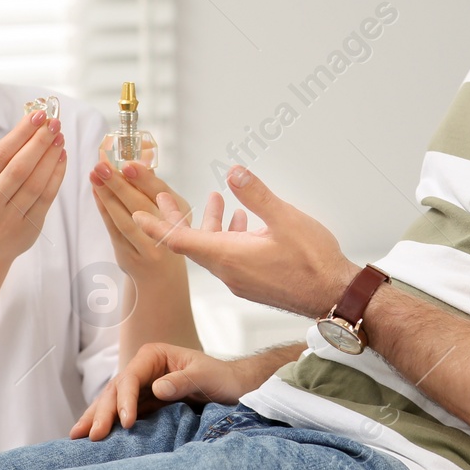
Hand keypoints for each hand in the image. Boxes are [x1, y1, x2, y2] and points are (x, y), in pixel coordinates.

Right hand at [0, 110, 65, 265]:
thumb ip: (2, 159)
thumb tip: (31, 124)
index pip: (0, 155)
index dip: (21, 133)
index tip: (38, 115)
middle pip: (19, 168)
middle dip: (40, 142)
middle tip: (55, 123)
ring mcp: (9, 220)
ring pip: (36, 184)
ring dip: (51, 157)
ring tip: (60, 138)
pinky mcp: (29, 229)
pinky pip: (46, 198)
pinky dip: (57, 176)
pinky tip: (62, 158)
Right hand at [69, 341, 263, 440]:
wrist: (234, 389)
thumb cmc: (222, 378)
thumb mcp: (206, 377)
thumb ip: (183, 381)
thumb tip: (157, 388)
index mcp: (154, 356)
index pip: (131, 377)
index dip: (125, 400)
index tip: (126, 422)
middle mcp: (143, 370)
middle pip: (115, 390)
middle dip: (102, 412)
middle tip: (92, 436)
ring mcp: (141, 388)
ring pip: (111, 402)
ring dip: (96, 419)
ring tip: (77, 437)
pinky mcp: (144, 405)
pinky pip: (120, 415)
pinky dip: (107, 424)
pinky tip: (92, 437)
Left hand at [88, 158, 189, 280]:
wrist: (162, 277)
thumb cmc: (165, 235)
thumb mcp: (171, 212)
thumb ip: (154, 189)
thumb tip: (138, 160)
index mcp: (179, 216)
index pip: (160, 193)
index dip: (143, 178)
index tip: (127, 164)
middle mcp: (166, 233)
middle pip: (140, 206)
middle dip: (119, 184)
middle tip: (103, 166)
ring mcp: (147, 247)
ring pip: (124, 219)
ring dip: (107, 196)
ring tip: (95, 176)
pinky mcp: (129, 256)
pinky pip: (114, 230)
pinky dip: (104, 210)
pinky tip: (97, 194)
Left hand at [131, 165, 358, 317]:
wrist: (335, 297)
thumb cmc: (313, 263)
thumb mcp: (286, 220)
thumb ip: (258, 195)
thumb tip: (234, 172)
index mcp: (228, 256)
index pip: (181, 240)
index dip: (156, 225)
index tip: (135, 213)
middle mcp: (228, 271)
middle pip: (192, 242)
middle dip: (176, 217)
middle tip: (160, 195)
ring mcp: (240, 279)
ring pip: (214, 248)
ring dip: (208, 224)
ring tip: (210, 198)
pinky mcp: (253, 281)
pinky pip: (230, 256)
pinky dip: (228, 235)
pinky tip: (243, 220)